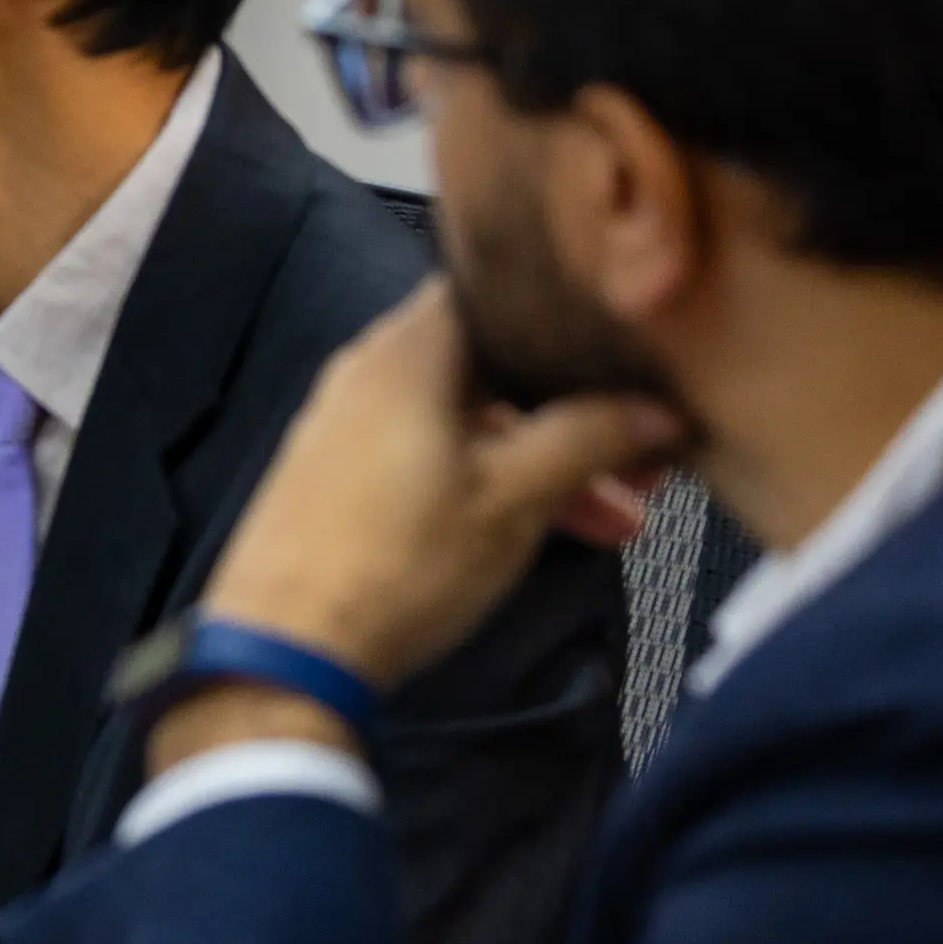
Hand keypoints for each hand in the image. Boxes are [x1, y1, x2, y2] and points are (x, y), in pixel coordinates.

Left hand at [201, 280, 682, 693]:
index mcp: (407, 351)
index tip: (632, 346)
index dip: (567, 311)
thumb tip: (657, 408)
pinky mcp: (340, 481)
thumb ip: (590, 437)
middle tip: (650, 456)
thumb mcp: (515, 497)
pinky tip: (556, 531)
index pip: (493, 291)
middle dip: (576, 409)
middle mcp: (370, 373)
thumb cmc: (401, 561)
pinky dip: (494, 482)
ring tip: (623, 518)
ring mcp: (350, 428)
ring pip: (471, 423)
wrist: (284, 652)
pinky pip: (435, 459)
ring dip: (547, 461)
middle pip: (492, 368)